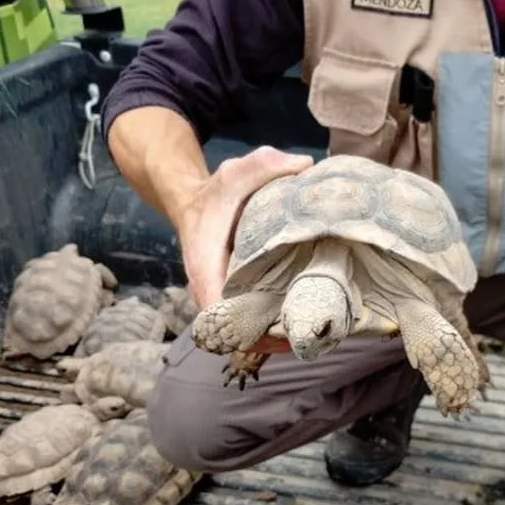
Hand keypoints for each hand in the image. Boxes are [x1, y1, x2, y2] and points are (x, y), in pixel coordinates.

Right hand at [172, 146, 313, 352]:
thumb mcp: (239, 171)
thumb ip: (267, 165)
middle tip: (308, 337)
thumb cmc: (218, 192)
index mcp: (205, 262)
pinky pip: (249, 323)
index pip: (217, 308)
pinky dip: (271, 328)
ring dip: (272, 339)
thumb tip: (306, 166)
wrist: (193, 202)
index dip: (245, 328)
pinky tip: (302, 324)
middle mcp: (208, 287)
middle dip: (268, 340)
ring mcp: (219, 297)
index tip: (280, 333)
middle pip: (233, 330)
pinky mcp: (232, 298)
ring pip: (242, 331)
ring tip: (311, 335)